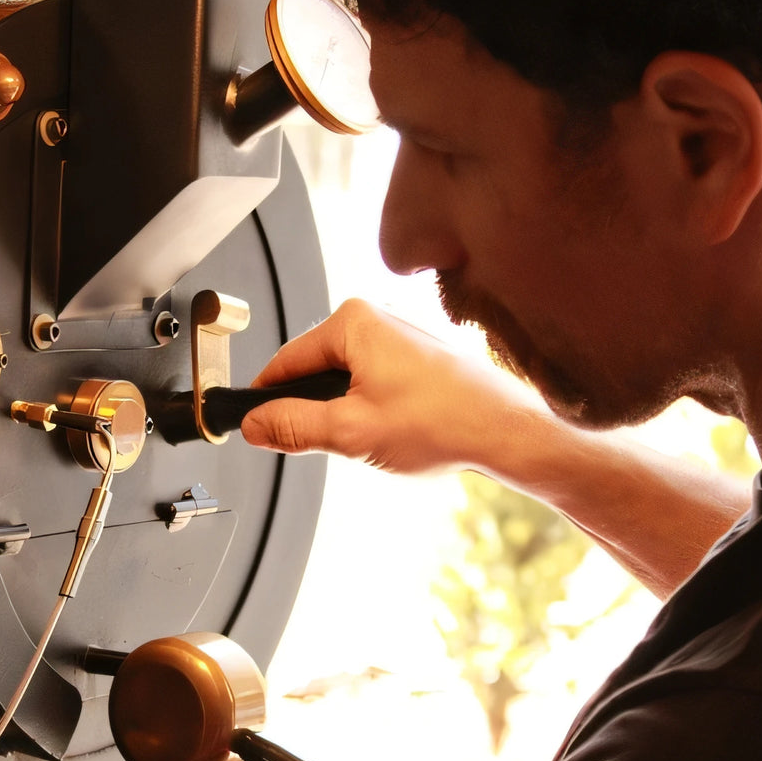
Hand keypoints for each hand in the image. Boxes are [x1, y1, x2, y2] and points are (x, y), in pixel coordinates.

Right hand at [241, 298, 534, 474]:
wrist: (506, 430)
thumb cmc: (444, 422)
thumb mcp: (350, 432)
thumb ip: (293, 426)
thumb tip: (255, 424)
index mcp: (352, 322)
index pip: (285, 361)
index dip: (267, 399)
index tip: (256, 426)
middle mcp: (375, 317)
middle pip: (315, 371)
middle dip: (318, 410)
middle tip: (338, 443)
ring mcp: (398, 335)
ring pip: (345, 380)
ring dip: (349, 413)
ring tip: (378, 437)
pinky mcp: (416, 355)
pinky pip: (373, 382)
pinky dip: (374, 409)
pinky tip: (398, 430)